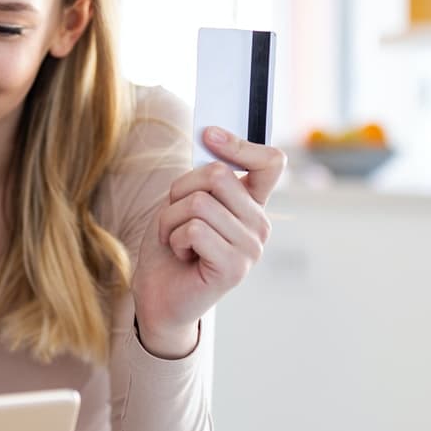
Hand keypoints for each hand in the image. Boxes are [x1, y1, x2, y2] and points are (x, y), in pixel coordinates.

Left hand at [130, 127, 287, 356]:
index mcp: (253, 204)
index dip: (241, 144)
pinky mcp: (234, 267)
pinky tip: (181, 255)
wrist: (158, 296)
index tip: (209, 135)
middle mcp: (260, 224)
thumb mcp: (184, 201)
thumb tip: (211, 135)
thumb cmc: (171, 247)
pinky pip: (194, 229)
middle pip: (218, 175)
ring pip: (200, 202)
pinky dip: (174, 238)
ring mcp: (251, 247)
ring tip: (176, 240)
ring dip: (171, 219)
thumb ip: (204, 176)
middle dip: (180, 191)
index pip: (271, 162)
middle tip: (174, 217)